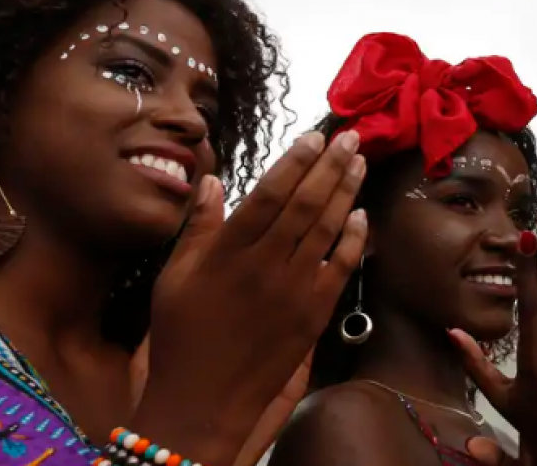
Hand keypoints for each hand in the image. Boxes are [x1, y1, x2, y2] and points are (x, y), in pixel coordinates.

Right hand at [131, 131, 366, 464]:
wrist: (205, 399)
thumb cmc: (182, 335)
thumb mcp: (174, 277)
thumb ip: (198, 226)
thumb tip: (210, 179)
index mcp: (227, 253)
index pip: (268, 195)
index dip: (294, 162)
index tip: (314, 137)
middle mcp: (264, 267)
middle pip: (305, 204)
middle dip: (331, 166)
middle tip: (351, 137)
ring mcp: (293, 291)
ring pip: (326, 230)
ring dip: (346, 192)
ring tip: (360, 162)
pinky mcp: (314, 314)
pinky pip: (340, 268)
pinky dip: (353, 239)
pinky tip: (363, 215)